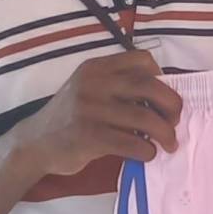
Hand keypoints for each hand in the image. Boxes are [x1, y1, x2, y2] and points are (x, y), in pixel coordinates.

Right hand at [17, 48, 182, 178]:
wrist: (36, 143)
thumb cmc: (70, 118)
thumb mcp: (88, 90)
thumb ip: (117, 86)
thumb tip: (162, 97)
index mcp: (97, 67)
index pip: (141, 60)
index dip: (162, 77)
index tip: (164, 97)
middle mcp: (94, 83)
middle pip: (149, 86)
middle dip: (171, 105)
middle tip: (176, 121)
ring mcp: (91, 109)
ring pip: (144, 117)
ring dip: (165, 133)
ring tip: (169, 143)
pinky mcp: (89, 136)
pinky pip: (131, 142)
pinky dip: (147, 150)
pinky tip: (148, 154)